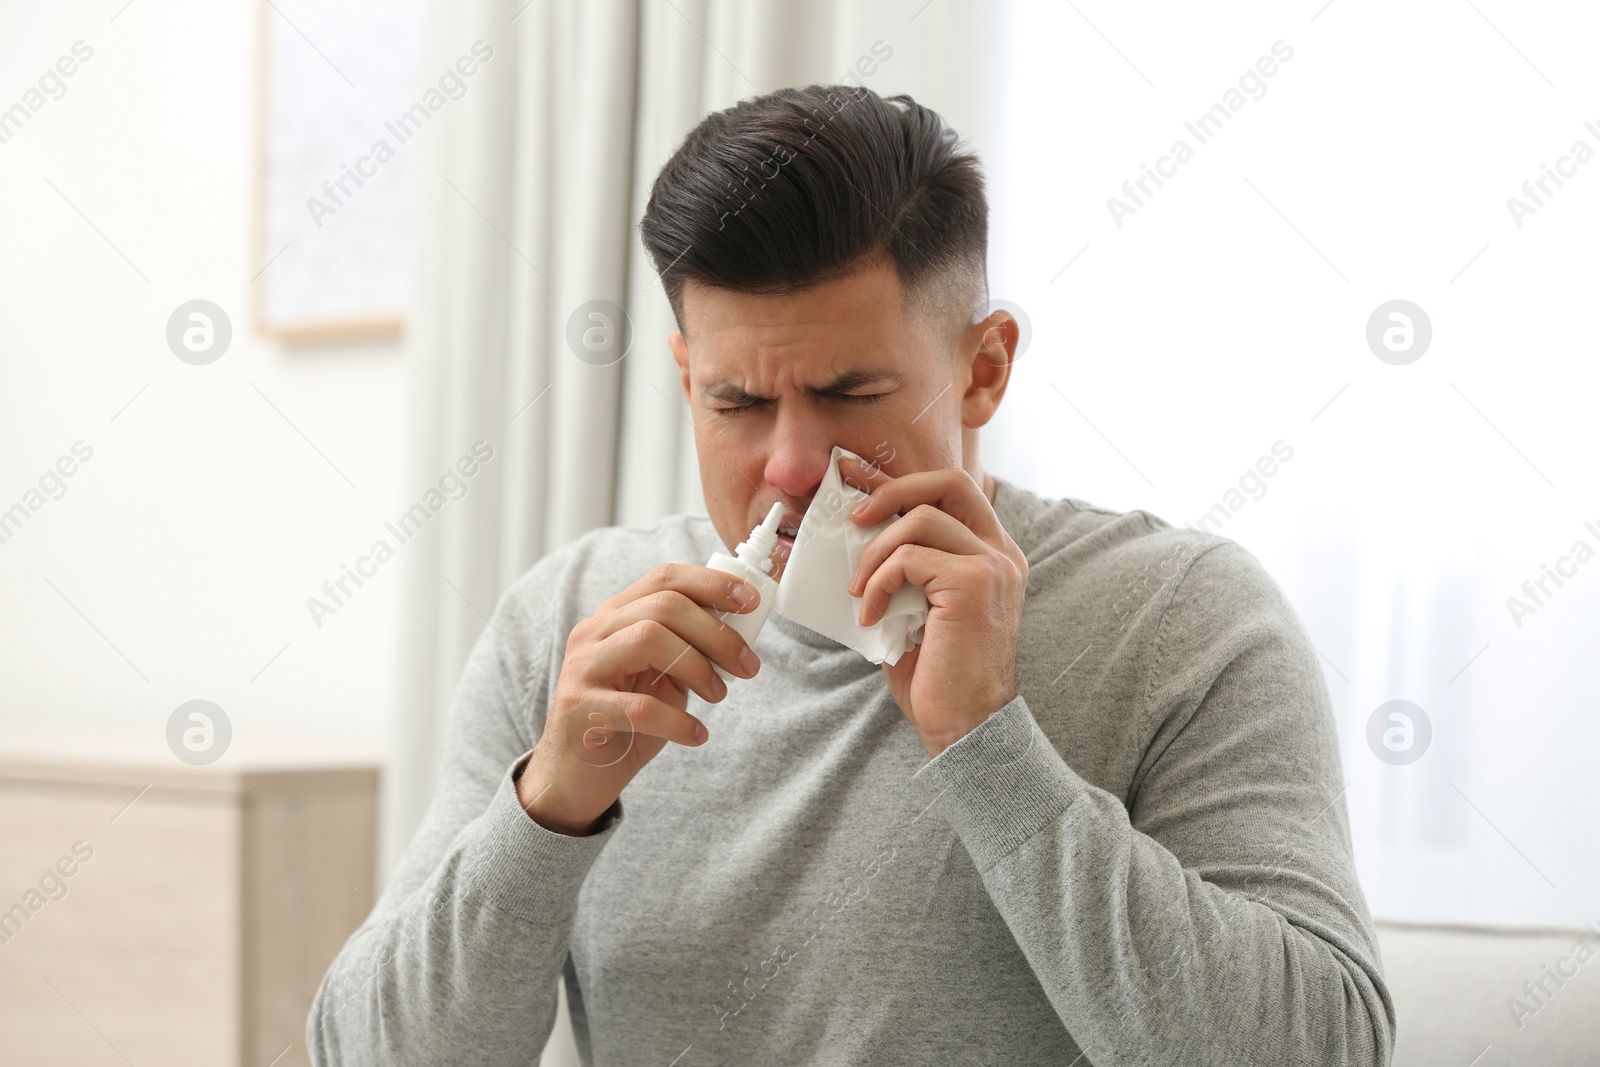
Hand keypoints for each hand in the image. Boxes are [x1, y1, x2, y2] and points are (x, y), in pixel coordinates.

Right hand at [517, 564, 762, 834]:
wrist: (574, 775)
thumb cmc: (627, 721)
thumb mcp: (660, 677)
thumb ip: (688, 651)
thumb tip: (740, 636)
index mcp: (616, 615)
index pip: (665, 578)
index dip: (713, 584)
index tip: (752, 601)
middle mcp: (594, 631)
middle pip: (664, 606)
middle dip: (717, 633)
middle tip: (748, 665)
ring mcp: (583, 667)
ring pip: (648, 639)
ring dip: (698, 667)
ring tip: (719, 696)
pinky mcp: (579, 708)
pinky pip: (639, 708)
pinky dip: (679, 721)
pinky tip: (697, 734)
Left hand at [842, 459, 1028, 757]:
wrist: (965, 726)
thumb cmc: (939, 674)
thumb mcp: (918, 607)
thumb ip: (907, 567)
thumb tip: (861, 533)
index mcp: (993, 554)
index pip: (951, 492)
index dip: (902, 481)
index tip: (858, 481)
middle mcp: (1001, 553)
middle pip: (949, 481)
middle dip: (892, 489)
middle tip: (854, 516)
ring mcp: (992, 566)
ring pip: (920, 519)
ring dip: (875, 552)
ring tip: (859, 591)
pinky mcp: (973, 583)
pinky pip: (910, 557)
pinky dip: (879, 581)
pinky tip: (871, 614)